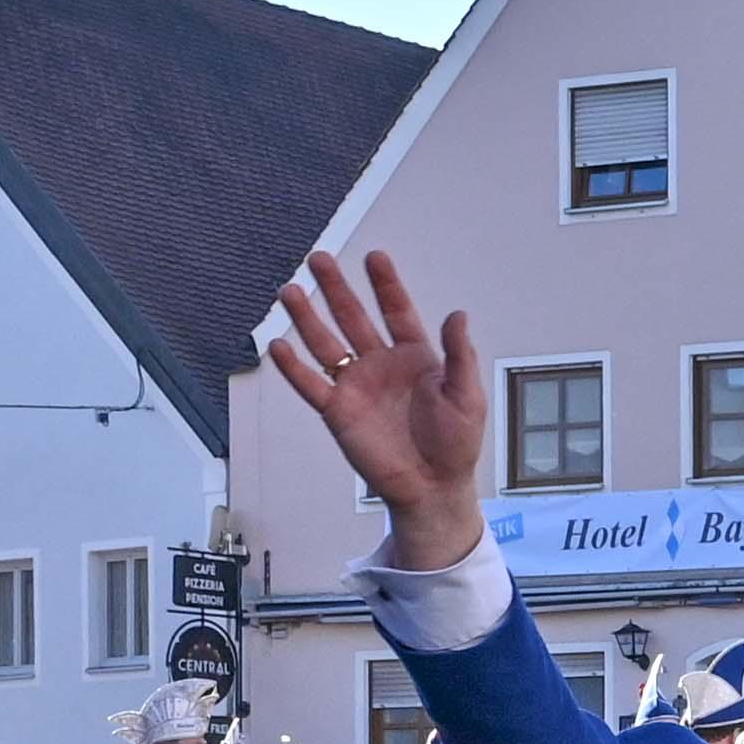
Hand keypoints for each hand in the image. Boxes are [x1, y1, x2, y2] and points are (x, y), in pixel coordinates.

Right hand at [266, 252, 489, 566]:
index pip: (397, 311)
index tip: (374, 256)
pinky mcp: (338, 411)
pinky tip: (277, 344)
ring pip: (326, 344)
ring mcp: (357, 386)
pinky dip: (293, 367)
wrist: (432, 487)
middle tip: (318, 258)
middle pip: (354, 318)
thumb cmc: (455, 444)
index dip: (386, 285)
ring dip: (307, 318)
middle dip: (336, 288)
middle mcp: (381, 365)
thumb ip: (459, 355)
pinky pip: (311, 384)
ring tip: (289, 290)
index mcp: (416, 357)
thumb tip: (458, 314)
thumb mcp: (466, 396)